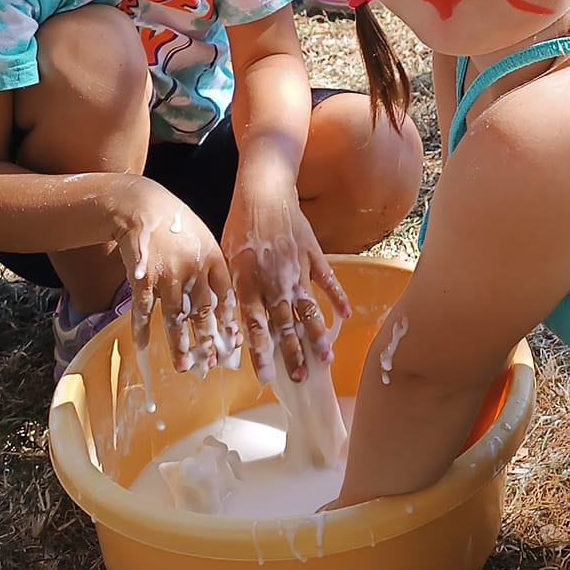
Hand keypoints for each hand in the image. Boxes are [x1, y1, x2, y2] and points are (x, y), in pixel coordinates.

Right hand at [109, 175, 238, 376]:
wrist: (143, 205)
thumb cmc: (178, 225)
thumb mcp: (205, 240)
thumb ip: (214, 271)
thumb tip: (224, 304)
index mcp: (213, 260)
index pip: (226, 297)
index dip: (229, 322)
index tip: (234, 344)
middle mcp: (193, 271)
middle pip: (202, 312)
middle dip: (205, 342)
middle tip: (208, 365)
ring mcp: (167, 276)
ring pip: (174, 317)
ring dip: (178, 344)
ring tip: (182, 366)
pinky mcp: (142, 278)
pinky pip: (143, 309)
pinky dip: (141, 329)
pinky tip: (143, 346)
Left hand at [221, 184, 349, 384]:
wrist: (263, 192)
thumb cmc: (239, 226)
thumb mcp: (225, 260)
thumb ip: (230, 293)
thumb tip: (227, 324)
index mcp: (250, 284)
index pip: (255, 327)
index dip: (261, 354)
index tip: (266, 377)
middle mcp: (275, 282)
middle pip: (285, 325)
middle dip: (293, 354)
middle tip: (301, 377)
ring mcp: (297, 269)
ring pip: (309, 309)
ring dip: (317, 335)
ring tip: (326, 359)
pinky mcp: (313, 255)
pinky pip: (328, 281)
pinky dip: (337, 299)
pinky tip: (344, 317)